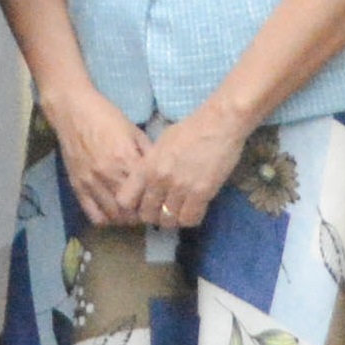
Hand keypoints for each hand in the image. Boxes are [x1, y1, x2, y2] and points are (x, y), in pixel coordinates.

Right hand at [42, 85, 149, 233]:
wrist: (73, 111)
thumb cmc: (106, 116)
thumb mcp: (133, 131)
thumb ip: (147, 153)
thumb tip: (161, 172)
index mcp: (126, 159)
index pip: (146, 194)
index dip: (154, 202)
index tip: (158, 201)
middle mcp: (109, 175)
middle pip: (131, 210)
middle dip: (141, 215)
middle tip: (146, 210)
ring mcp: (91, 183)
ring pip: (113, 216)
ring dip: (125, 219)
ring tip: (131, 213)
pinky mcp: (77, 186)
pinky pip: (93, 214)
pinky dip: (106, 219)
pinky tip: (112, 212)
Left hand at [129, 105, 252, 233]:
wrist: (219, 123)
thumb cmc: (190, 129)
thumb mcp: (160, 145)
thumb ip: (150, 166)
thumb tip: (146, 183)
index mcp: (146, 166)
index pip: (125, 200)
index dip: (134, 206)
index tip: (144, 204)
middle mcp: (159, 179)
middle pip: (147, 215)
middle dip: (155, 216)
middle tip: (166, 210)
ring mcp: (180, 187)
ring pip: (169, 221)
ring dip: (174, 219)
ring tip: (181, 210)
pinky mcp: (201, 193)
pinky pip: (190, 219)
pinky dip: (192, 218)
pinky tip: (196, 208)